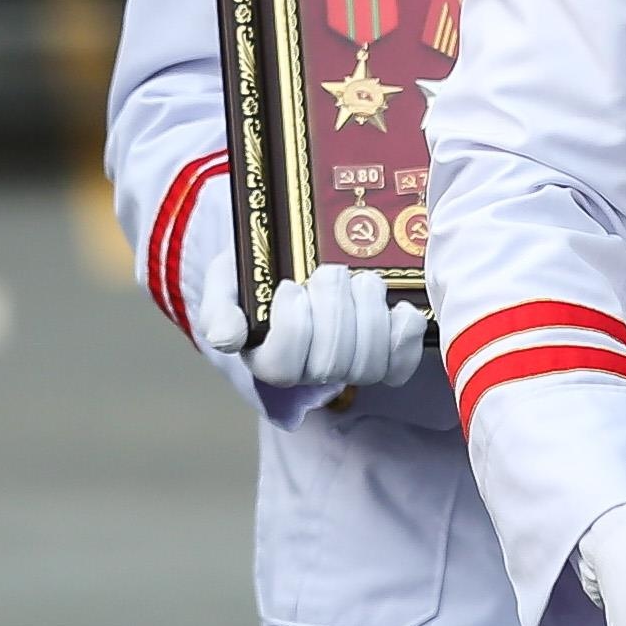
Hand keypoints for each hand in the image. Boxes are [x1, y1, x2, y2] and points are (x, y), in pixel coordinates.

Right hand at [240, 262, 429, 393]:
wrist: (297, 255)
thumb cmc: (260, 271)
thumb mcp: (228, 281)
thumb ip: (219, 308)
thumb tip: (227, 337)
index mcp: (269, 358)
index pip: (283, 366)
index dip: (292, 327)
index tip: (289, 286)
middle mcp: (310, 370)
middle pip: (331, 365)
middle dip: (334, 310)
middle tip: (327, 272)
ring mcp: (349, 363)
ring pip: (368, 365)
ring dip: (369, 314)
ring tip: (360, 281)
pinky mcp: (385, 352)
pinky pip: (401, 364)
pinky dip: (405, 335)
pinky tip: (400, 309)